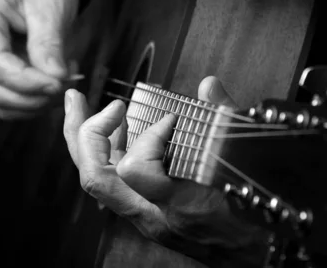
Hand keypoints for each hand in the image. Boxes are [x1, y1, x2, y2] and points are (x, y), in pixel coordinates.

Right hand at [0, 0, 78, 119]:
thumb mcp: (50, 6)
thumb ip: (49, 44)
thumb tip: (54, 79)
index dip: (27, 82)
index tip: (58, 84)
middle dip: (32, 97)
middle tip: (65, 85)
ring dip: (34, 103)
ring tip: (62, 79)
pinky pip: (8, 101)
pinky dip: (33, 101)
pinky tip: (52, 81)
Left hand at [63, 77, 266, 266]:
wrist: (256, 258)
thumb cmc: (258, 219)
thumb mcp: (251, 166)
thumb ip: (226, 123)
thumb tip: (209, 86)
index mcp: (181, 205)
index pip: (135, 171)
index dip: (147, 136)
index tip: (171, 119)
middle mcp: (153, 214)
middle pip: (94, 178)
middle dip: (82, 132)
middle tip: (78, 99)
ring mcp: (145, 217)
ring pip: (96, 181)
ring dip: (86, 141)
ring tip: (82, 106)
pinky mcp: (145, 214)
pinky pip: (112, 184)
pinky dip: (105, 153)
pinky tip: (115, 130)